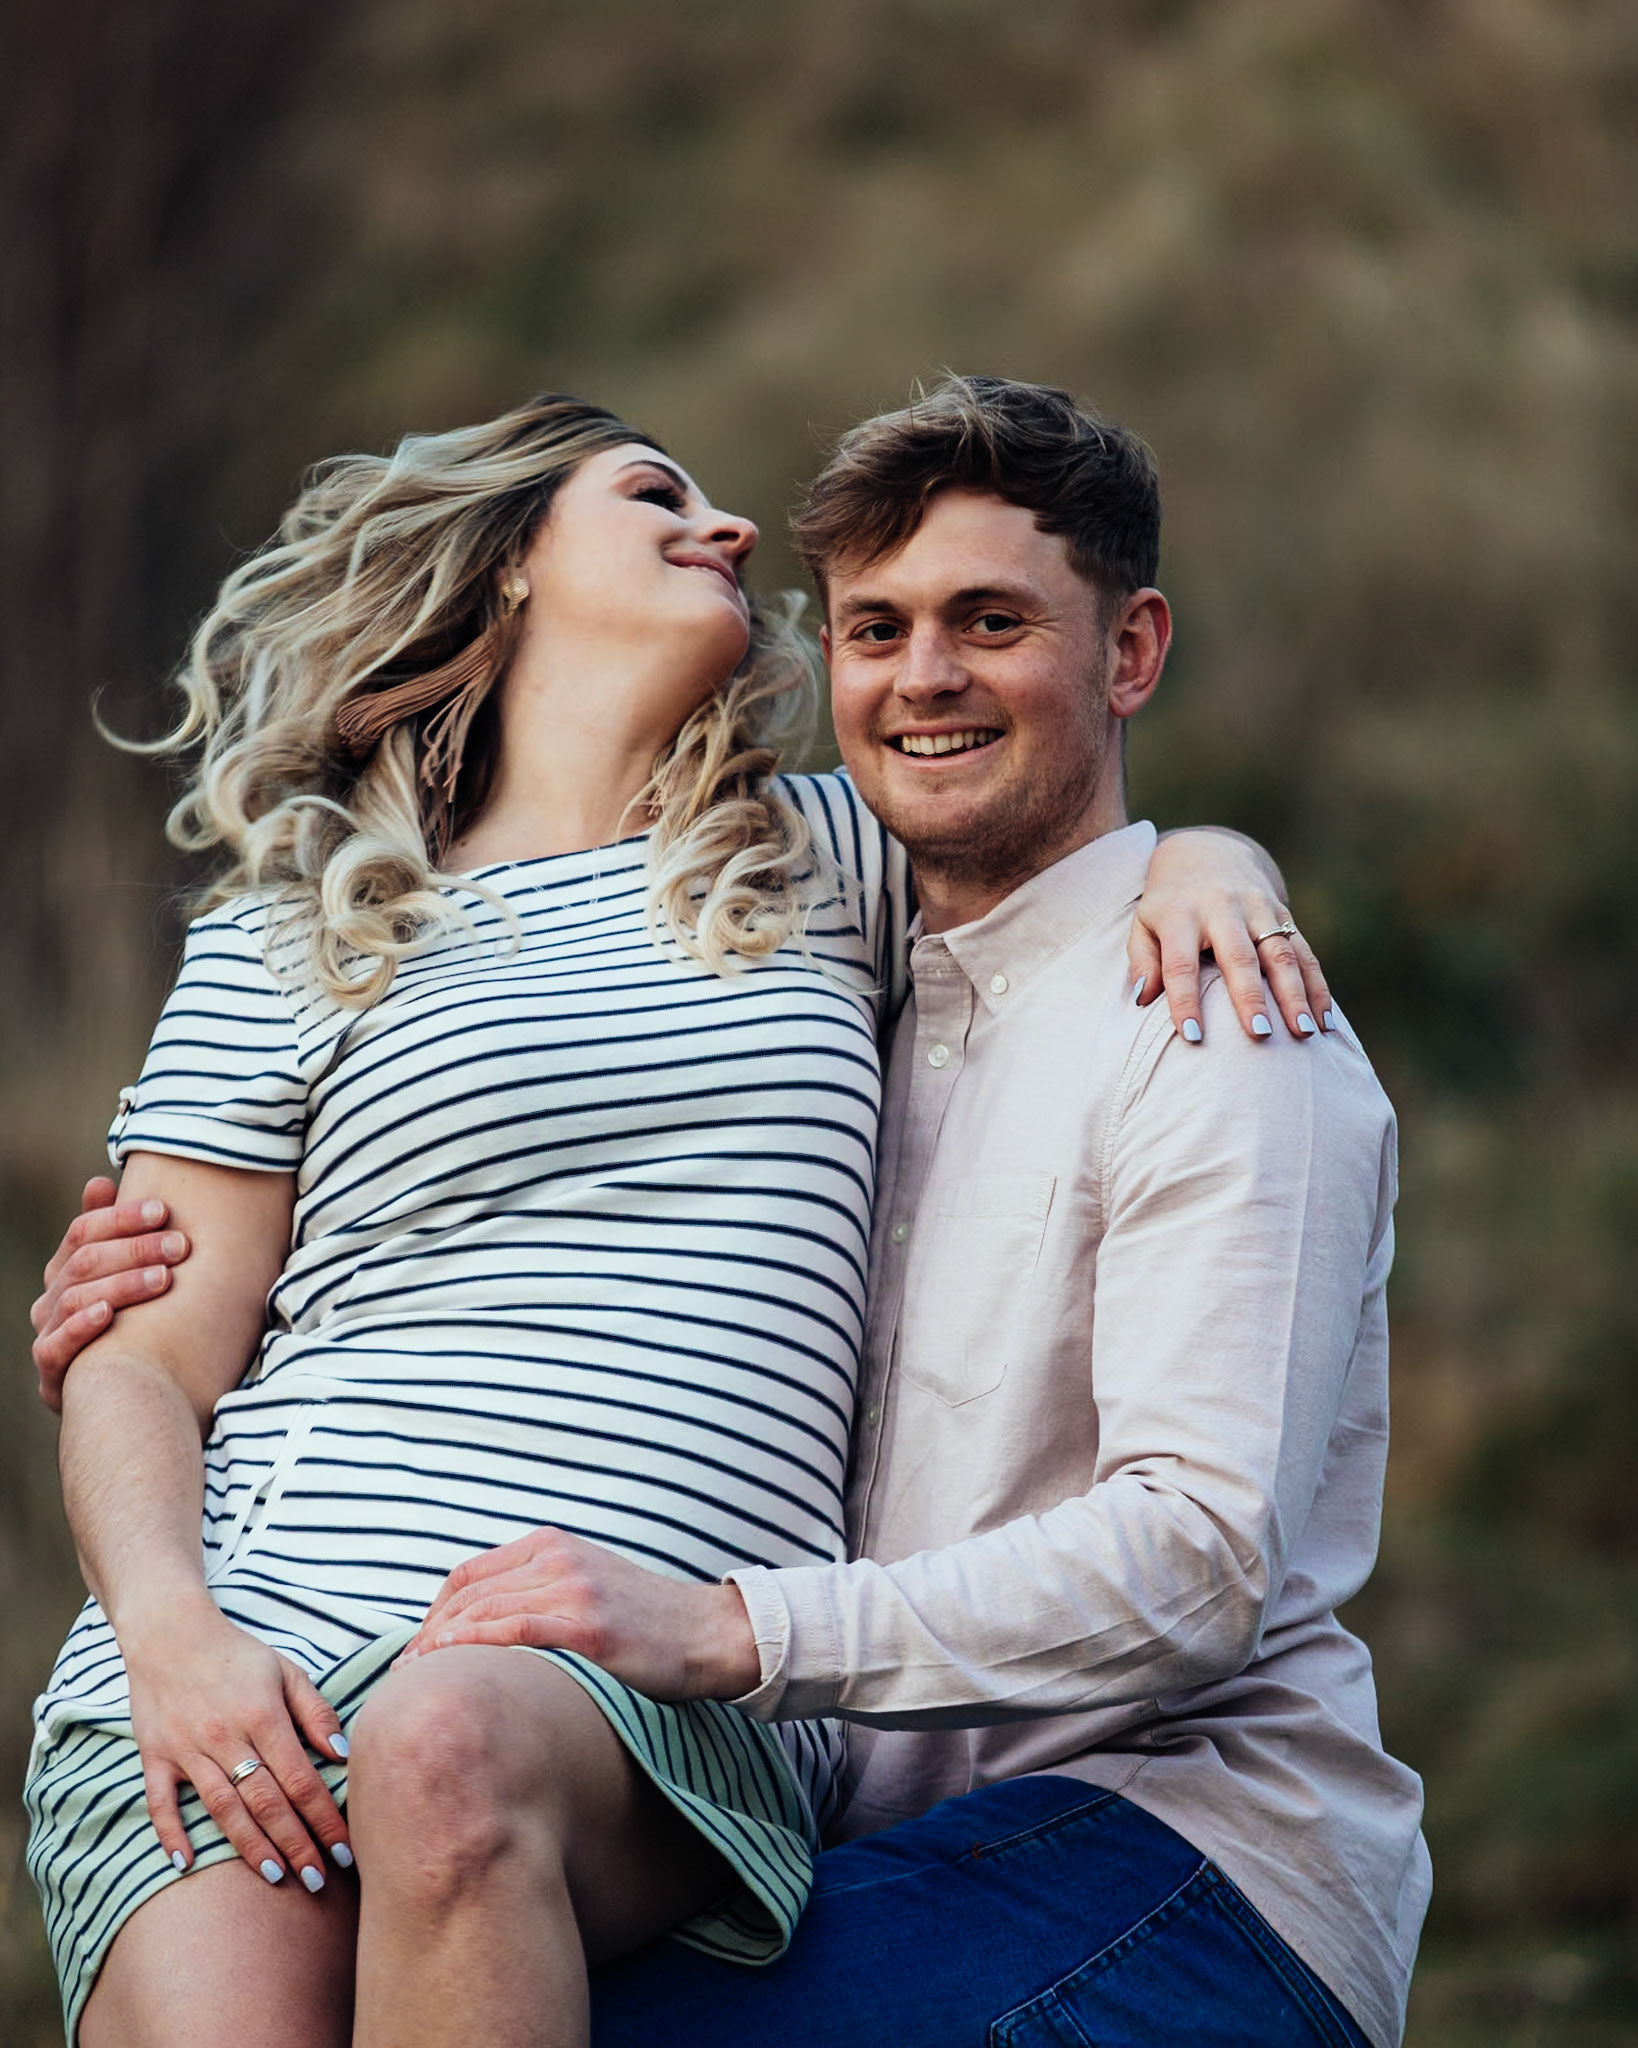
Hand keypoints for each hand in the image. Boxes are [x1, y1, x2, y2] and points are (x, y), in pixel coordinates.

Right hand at [30, 1177, 190, 1411]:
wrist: (124, 1396)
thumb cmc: (133, 1324)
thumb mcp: (126, 1275)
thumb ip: (115, 1232)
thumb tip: (98, 1181)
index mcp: (67, 1269)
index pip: (83, 1231)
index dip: (121, 1217)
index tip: (164, 1209)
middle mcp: (52, 1298)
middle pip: (85, 1262)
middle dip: (135, 1249)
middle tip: (180, 1245)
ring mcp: (49, 1335)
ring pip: (76, 1299)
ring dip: (122, 1284)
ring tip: (164, 1278)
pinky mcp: (52, 1374)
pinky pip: (56, 1347)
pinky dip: (81, 1328)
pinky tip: (108, 1314)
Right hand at [122, 1596, 352, 1889]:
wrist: (171, 1633)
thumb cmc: (237, 1655)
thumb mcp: (286, 1670)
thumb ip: (315, 1712)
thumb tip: (341, 1753)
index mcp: (264, 1716)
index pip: (301, 1780)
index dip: (325, 1819)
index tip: (345, 1850)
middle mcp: (226, 1736)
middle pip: (266, 1802)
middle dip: (295, 1844)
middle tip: (317, 1880)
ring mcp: (187, 1749)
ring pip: (222, 1808)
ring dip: (249, 1846)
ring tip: (275, 1876)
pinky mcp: (155, 1755)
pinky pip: (161, 1801)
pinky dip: (171, 1833)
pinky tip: (186, 1863)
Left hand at [395, 1528, 761, 1701]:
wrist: (709, 1633)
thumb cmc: (649, 1623)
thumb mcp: (588, 1588)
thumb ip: (541, 1594)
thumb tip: (485, 1631)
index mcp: (553, 1545)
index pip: (469, 1574)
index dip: (434, 1613)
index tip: (416, 1651)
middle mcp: (557, 1556)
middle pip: (466, 1591)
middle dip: (426, 1633)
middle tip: (402, 1674)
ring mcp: (573, 1587)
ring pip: (482, 1609)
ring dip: (439, 1645)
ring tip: (414, 1681)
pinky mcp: (589, 1623)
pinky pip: (514, 1629)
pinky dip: (473, 1644)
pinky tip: (448, 1664)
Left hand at [1131, 829, 1334, 1043]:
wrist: (1206, 851)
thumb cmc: (1169, 904)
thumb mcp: (1143, 925)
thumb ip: (1142, 961)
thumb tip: (1142, 999)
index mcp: (1181, 914)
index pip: (1180, 963)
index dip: (1185, 1000)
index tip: (1191, 1037)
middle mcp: (1222, 908)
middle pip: (1239, 956)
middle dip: (1250, 996)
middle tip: (1259, 1034)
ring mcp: (1257, 908)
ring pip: (1280, 953)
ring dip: (1294, 994)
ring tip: (1303, 1032)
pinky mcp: (1283, 912)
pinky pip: (1304, 951)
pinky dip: (1317, 986)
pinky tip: (1323, 1020)